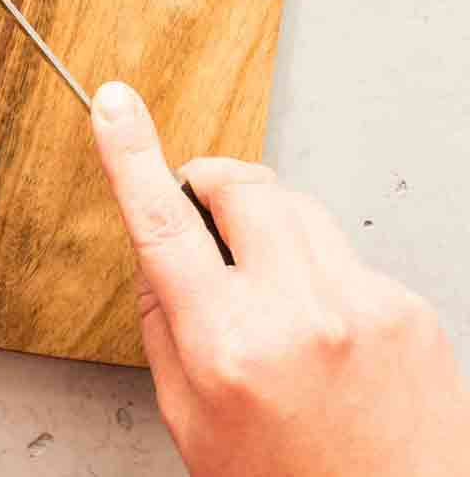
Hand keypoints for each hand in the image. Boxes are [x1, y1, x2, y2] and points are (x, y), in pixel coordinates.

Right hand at [92, 80, 469, 476]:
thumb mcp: (191, 419)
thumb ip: (165, 327)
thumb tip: (159, 254)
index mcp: (228, 346)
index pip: (163, 224)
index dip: (131, 154)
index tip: (116, 106)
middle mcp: (300, 316)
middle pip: (243, 189)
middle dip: (213, 188)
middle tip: (204, 218)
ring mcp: (364, 307)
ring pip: (298, 207)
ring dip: (269, 227)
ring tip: (269, 293)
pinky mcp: (410, 310)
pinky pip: (347, 255)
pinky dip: (324, 276)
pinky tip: (325, 332)